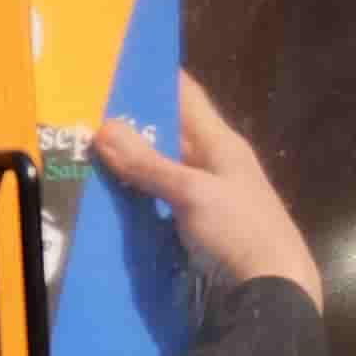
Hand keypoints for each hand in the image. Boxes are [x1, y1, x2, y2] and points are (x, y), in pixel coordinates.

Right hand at [91, 72, 321, 309]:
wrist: (274, 292)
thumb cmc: (240, 231)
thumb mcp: (192, 193)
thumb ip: (148, 163)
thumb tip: (103, 127)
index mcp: (221, 143)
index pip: (187, 95)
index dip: (156, 76)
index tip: (117, 63)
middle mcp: (214, 164)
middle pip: (170, 134)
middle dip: (131, 124)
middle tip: (82, 114)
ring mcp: (208, 197)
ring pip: (162, 169)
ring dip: (130, 164)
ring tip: (83, 153)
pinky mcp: (199, 228)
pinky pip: (162, 202)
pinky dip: (138, 197)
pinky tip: (108, 199)